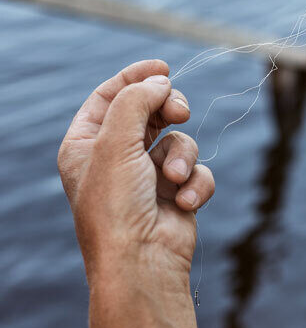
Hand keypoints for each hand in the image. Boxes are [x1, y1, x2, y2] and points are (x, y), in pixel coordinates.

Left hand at [58, 59, 214, 279]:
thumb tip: (161, 81)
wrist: (141, 261)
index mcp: (87, 144)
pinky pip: (197, 171)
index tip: (164, 67)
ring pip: (180, 141)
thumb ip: (136, 102)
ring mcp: (148, 176)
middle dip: (170, 111)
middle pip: (151, 112)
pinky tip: (184, 201)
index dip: (137, 78)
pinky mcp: (176, 193)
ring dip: (182, 157)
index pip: (111, 96)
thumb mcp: (115, 142)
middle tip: (179, 112)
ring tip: (173, 179)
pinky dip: (195, 183)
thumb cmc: (116, 205)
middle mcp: (116, 157)